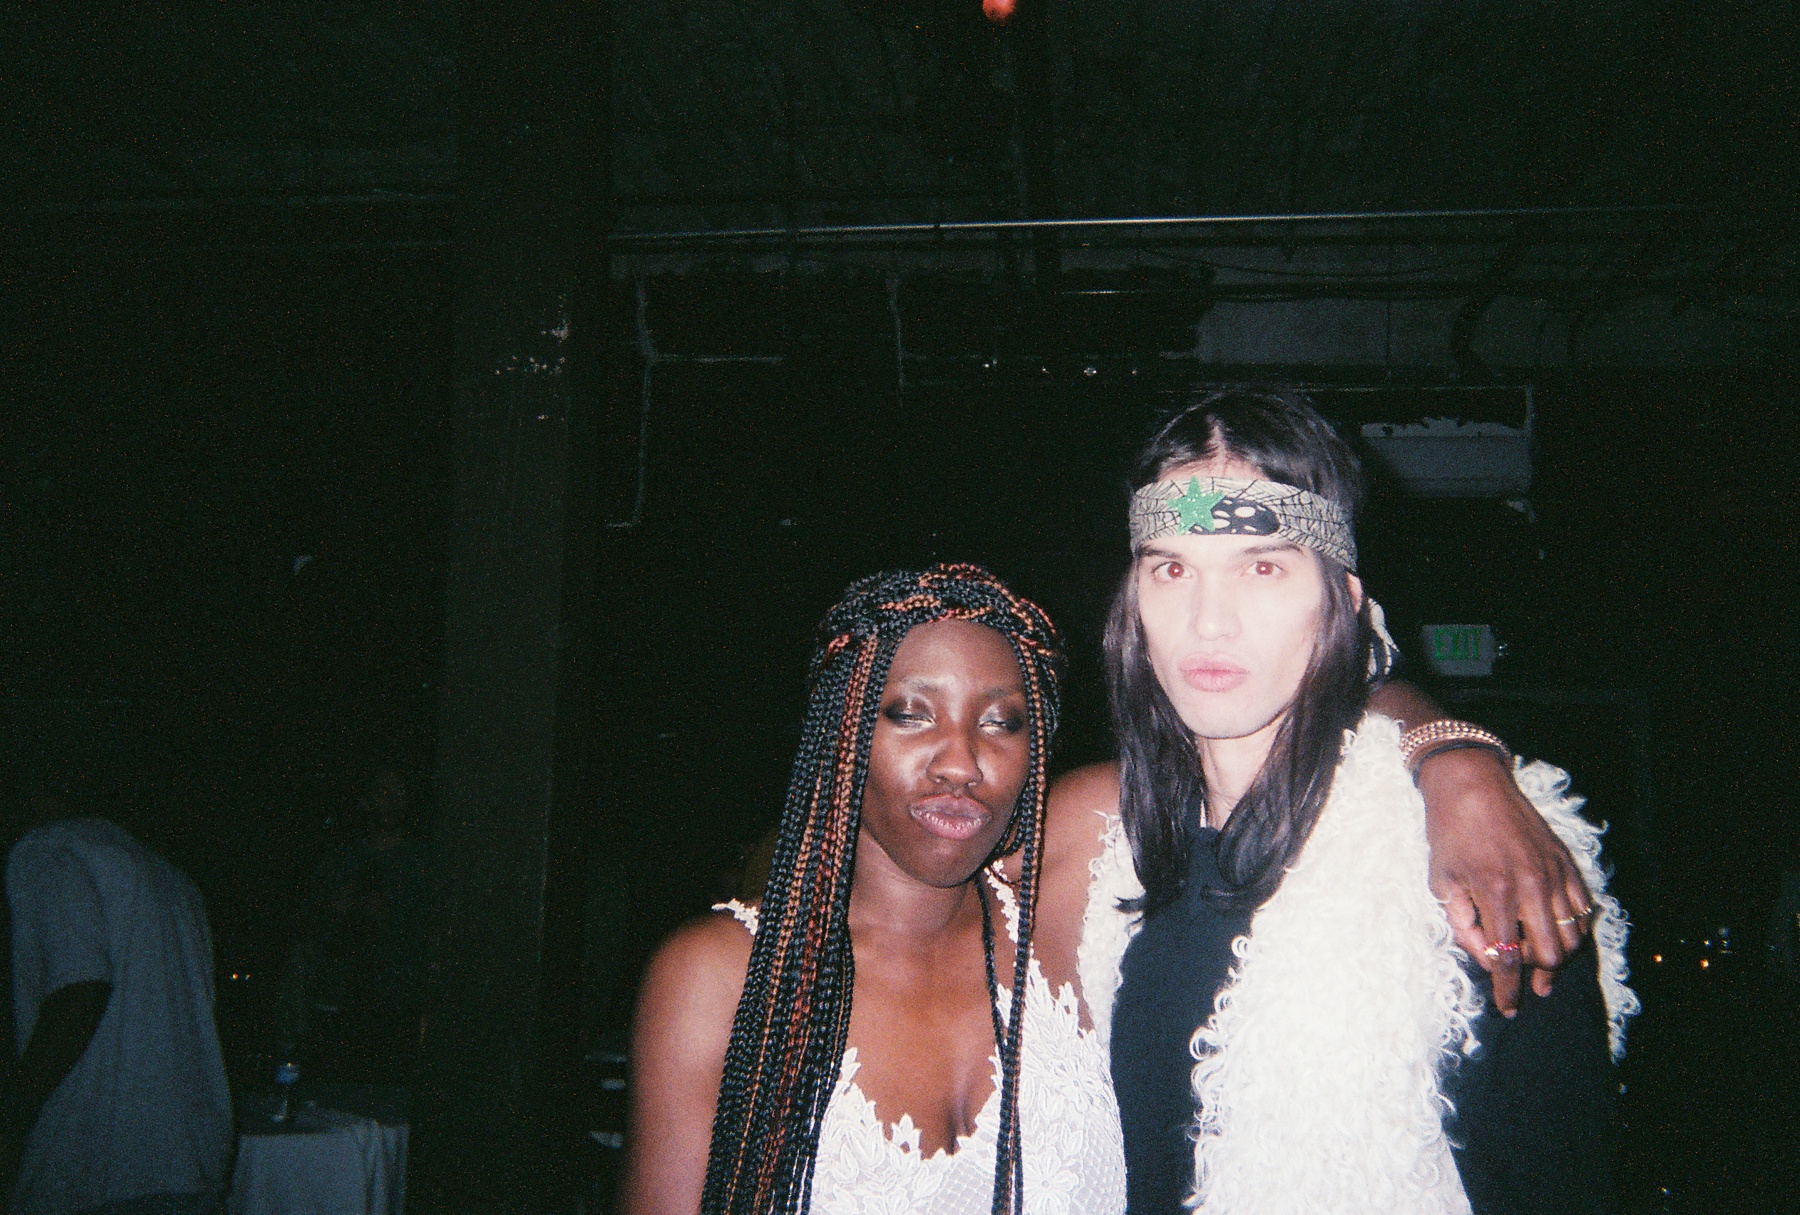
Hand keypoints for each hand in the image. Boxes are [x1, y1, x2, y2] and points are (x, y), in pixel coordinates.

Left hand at [1418, 747, 1592, 1015]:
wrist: (1473, 785)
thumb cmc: (1449, 833)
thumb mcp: (1441, 883)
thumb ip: (1463, 927)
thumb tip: (1487, 960)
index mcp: (1495, 892)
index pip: (1507, 958)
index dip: (1507, 990)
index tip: (1507, 1008)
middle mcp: (1532, 885)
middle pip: (1551, 954)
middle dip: (1538, 977)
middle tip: (1525, 983)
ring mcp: (1554, 873)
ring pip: (1573, 936)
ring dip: (1558, 957)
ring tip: (1541, 963)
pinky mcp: (1567, 862)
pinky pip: (1583, 909)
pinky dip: (1573, 929)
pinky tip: (1556, 934)